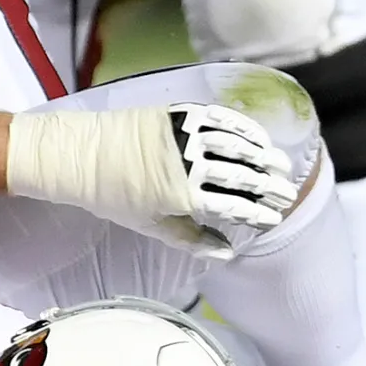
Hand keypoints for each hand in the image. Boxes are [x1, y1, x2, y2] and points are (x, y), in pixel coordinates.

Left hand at [6, 102, 298, 258]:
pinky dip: (244, 128)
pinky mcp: (178, 113)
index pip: (235, 205)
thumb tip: (228, 252)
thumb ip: (192, 239)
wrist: (78, 154)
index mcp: (183, 195)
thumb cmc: (113, 196)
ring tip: (280, 167)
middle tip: (287, 194)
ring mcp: (185, 134)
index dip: (259, 212)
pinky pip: (220, 119)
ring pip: (238, 145)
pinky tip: (257, 138)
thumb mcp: (151, 225)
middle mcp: (189, 163)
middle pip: (244, 175)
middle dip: (270, 186)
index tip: (275, 217)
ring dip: (264, 156)